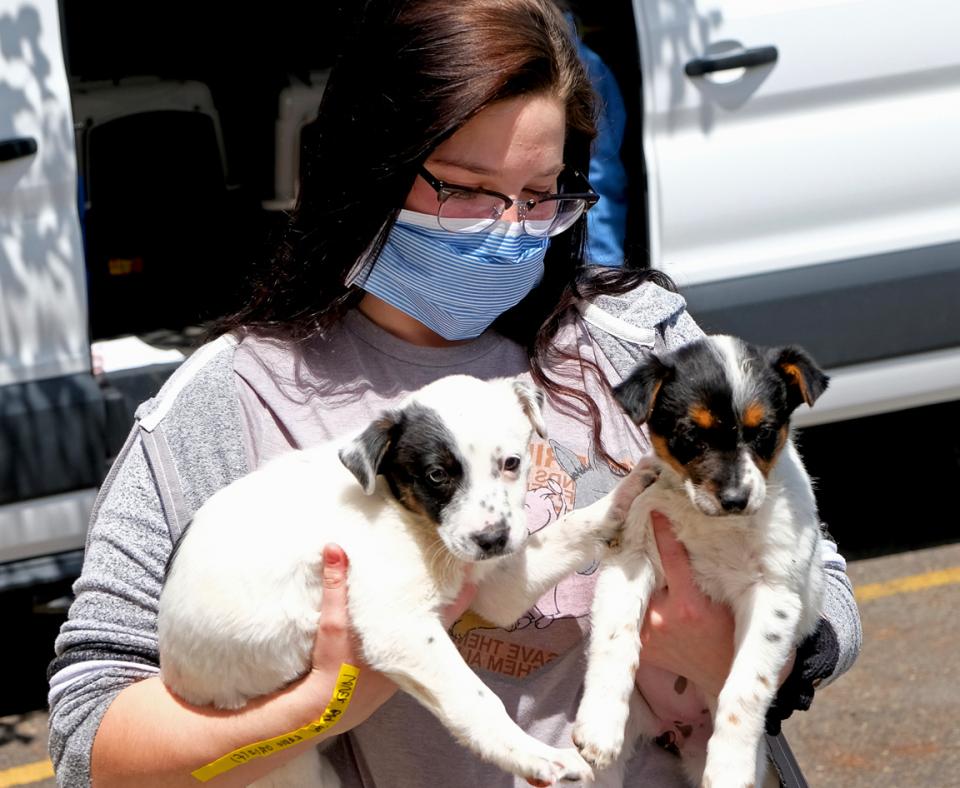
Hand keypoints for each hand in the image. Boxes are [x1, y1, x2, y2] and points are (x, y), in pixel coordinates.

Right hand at [304, 544, 476, 729]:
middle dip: (450, 600)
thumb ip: (335, 585)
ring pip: (429, 636)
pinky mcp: (396, 676)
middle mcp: (414, 654)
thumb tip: (335, 547)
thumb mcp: (332, 623)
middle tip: (461, 576)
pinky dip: (418, 632)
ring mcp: (407, 667)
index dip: (460, 592)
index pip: (446, 611)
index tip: (470, 572)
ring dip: (433, 616)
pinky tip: (411, 622)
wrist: (325, 711)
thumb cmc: (333, 667)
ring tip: (440, 591)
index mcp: (406, 638)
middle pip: (443, 622)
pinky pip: (416, 649)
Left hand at [637, 513, 734, 696]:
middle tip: (638, 527)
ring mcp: (647, 635)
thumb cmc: (728, 629)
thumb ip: (704, 570)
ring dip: (637, 575)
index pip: (672, 557)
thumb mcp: (725, 597)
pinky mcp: (640, 645)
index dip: (663, 532)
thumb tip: (687, 530)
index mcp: (689, 606)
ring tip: (640, 559)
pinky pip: (634, 611)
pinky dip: (637, 597)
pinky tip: (641, 587)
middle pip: (646, 572)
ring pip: (636, 590)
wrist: (723, 673)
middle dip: (643, 553)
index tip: (655, 510)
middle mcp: (662, 620)